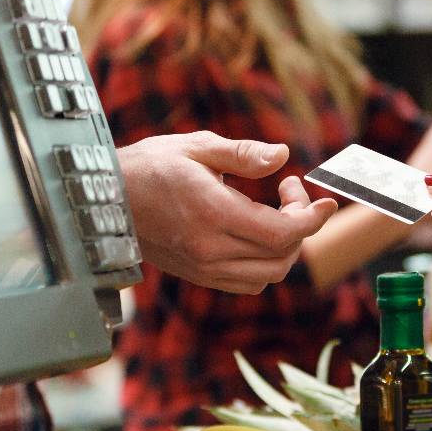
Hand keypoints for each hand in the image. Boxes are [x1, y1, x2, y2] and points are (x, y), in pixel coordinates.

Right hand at [117, 132, 337, 293]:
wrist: (105, 201)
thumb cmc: (150, 166)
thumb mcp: (197, 147)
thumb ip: (244, 154)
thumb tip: (282, 156)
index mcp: (213, 214)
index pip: (283, 232)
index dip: (313, 219)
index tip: (326, 200)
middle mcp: (210, 249)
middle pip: (282, 256)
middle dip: (301, 225)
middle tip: (288, 190)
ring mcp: (204, 268)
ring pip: (268, 275)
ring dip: (285, 248)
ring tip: (276, 211)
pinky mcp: (199, 276)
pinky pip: (247, 283)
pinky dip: (265, 264)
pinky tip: (257, 234)